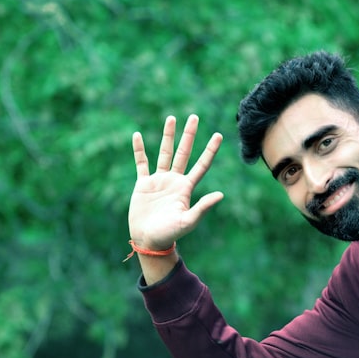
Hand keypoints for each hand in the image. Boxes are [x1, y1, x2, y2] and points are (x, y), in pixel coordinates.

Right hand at [129, 114, 223, 251]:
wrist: (148, 241)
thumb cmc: (169, 234)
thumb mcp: (188, 221)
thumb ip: (202, 207)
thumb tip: (221, 194)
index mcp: (186, 188)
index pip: (201, 164)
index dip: (210, 150)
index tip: (218, 134)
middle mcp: (174, 180)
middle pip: (184, 152)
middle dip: (189, 135)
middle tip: (194, 116)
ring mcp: (159, 181)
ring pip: (164, 153)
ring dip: (167, 136)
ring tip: (171, 118)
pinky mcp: (143, 185)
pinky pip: (141, 163)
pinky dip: (139, 150)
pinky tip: (137, 135)